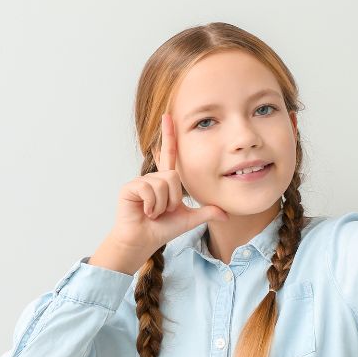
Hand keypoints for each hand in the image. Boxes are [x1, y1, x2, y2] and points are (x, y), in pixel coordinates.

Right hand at [110, 113, 228, 253]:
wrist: (143, 241)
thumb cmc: (162, 229)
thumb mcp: (189, 219)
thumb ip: (207, 212)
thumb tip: (226, 214)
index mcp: (166, 180)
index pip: (170, 153)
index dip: (169, 135)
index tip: (168, 115)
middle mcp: (154, 177)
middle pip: (174, 177)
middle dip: (173, 199)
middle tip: (164, 211)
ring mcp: (141, 181)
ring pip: (163, 185)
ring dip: (162, 205)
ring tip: (153, 212)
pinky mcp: (130, 187)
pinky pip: (150, 191)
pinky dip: (152, 206)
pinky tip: (145, 212)